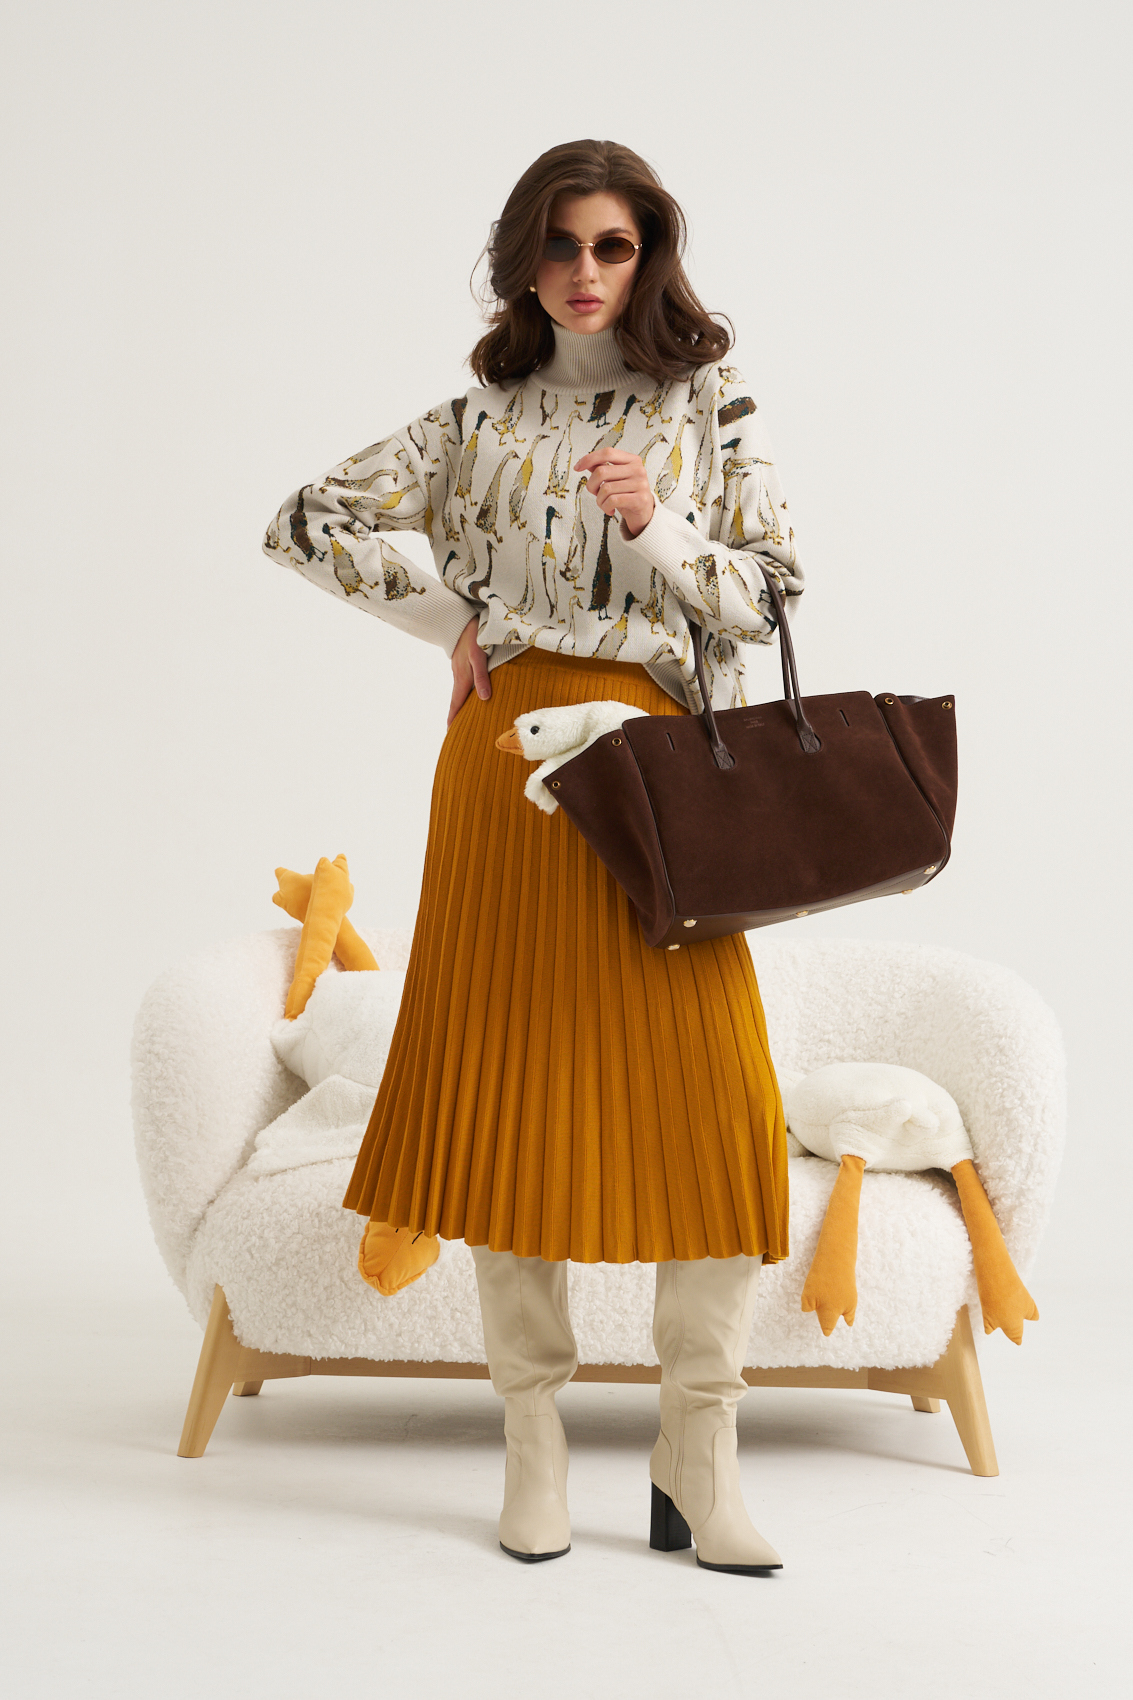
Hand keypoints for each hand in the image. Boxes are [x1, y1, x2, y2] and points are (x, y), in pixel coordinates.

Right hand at [447, 613, 490, 728]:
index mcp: (462, 678)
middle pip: (456, 700)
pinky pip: (463, 683)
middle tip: (454, 730)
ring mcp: (459, 669)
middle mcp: (459, 676)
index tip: (450, 732)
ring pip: (460, 691)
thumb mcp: (479, 656)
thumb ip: (481, 677)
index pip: (457, 703)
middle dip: (455, 715)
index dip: (454, 718)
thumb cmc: (473, 636)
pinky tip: (469, 694)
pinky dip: (464, 693)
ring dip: (460, 705)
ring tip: (462, 717)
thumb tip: (484, 698)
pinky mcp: (462, 663)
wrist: (461, 619)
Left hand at [574, 448, 654, 537]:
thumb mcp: (614, 479)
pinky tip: (610, 510)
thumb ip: (602, 468)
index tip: (577, 468)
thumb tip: (586, 462)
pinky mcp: (640, 499)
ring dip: (599, 500)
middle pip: (602, 471)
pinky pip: (613, 501)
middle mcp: (638, 469)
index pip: (607, 453)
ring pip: (606, 488)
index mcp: (632, 460)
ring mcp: (640, 484)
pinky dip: (606, 507)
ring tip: (604, 504)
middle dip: (591, 485)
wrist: (643, 514)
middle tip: (594, 494)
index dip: (589, 458)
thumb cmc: (626, 494)